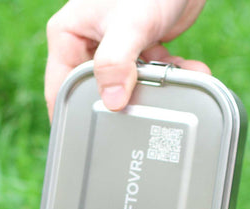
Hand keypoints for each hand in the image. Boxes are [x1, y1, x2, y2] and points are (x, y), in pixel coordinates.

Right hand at [45, 0, 209, 118]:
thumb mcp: (128, 23)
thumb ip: (116, 62)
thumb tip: (112, 102)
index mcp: (68, 36)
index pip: (60, 88)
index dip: (70, 118)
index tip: (87, 143)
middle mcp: (87, 43)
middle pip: (96, 91)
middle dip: (121, 105)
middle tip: (138, 118)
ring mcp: (114, 48)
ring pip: (128, 86)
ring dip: (153, 91)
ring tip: (175, 91)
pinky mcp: (139, 48)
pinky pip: (151, 73)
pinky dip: (170, 76)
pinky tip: (189, 73)